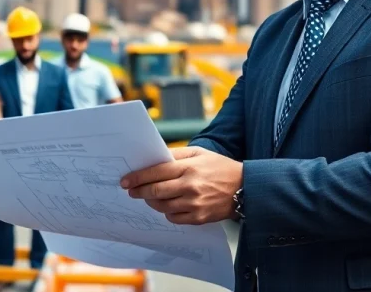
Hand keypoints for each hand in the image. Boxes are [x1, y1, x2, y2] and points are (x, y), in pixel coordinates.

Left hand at [120, 146, 241, 224]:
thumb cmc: (220, 167)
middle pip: (155, 192)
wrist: (245, 188)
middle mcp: (190, 187)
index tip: (125, 180)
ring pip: (162, 206)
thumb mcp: (199, 153)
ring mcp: (194, 204)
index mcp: (189, 168)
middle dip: (139, 191)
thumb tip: (154, 159)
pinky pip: (174, 218)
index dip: (137, 177)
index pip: (156, 172)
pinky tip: (168, 205)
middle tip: (131, 191)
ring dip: (151, 202)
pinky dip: (167, 212)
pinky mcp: (199, 218)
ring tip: (150, 197)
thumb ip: (176, 155)